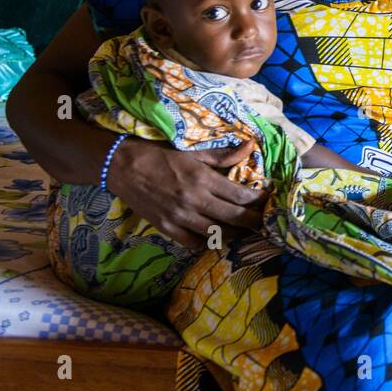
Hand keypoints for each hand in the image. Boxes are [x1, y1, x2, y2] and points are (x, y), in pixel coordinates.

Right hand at [105, 137, 266, 250]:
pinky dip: (208, 242)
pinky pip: (193, 243)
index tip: (268, 200)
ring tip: (245, 230)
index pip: (240, 196)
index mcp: (203, 179)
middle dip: (254, 221)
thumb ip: (223, 155)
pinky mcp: (166, 228)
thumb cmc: (160, 154)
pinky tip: (217, 237)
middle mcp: (194, 201)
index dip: (258, 200)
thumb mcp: (192, 151)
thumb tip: (250, 147)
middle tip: (265, 221)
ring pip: (217, 234)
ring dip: (235, 233)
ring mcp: (180, 218)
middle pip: (234, 218)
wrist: (123, 166)